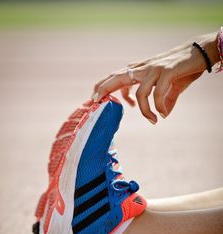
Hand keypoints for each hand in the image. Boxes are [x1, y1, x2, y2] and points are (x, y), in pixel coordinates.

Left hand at [93, 33, 218, 124]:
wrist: (201, 52)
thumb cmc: (183, 68)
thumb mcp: (170, 86)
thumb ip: (164, 99)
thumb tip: (162, 114)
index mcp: (140, 70)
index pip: (116, 77)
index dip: (103, 87)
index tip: (95, 100)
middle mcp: (144, 68)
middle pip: (117, 77)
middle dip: (103, 89)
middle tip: (94, 102)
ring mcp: (154, 69)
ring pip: (140, 92)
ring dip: (144, 110)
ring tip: (152, 119)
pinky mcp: (167, 72)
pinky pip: (157, 93)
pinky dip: (158, 106)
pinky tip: (162, 112)